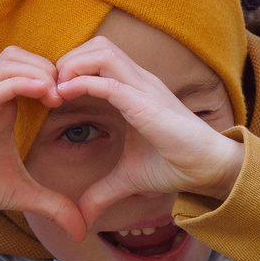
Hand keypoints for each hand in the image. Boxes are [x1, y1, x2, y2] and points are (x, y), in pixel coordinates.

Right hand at [0, 49, 88, 243]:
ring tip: (58, 95)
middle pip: (20, 55)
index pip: (29, 67)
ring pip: (10, 60)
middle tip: (68, 94)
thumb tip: (81, 229)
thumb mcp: (23, 194)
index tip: (75, 100)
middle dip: (50, 67)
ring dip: (39, 71)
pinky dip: (23, 82)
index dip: (55, 76)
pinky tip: (45, 95)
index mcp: (1, 105)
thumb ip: (54, 205)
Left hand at [50, 37, 245, 222]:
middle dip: (68, 60)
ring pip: (102, 52)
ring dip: (73, 66)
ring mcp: (144, 88)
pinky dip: (82, 84)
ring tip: (57, 91)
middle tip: (51, 88)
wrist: (208, 169)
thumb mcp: (128, 180)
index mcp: (134, 89)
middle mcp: (138, 80)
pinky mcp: (146, 104)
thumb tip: (83, 215)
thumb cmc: (175, 165)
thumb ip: (102, 192)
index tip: (52, 95)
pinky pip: (109, 83)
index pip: (97, 57)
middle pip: (96, 44)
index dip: (71, 68)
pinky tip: (65, 96)